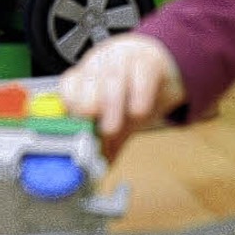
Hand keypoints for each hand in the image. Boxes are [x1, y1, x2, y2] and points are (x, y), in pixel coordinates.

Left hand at [59, 33, 186, 149]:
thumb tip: (92, 176)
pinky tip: (138, 110)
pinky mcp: (150, 59)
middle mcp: (102, 64)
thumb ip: (105, 143)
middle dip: (88, 104)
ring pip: (113, 76)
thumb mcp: (117, 120)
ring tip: (111, 129)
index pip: (70, 85)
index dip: (70, 105)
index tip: (74, 127)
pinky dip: (140, 94)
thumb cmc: (133, 93)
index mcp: (87, 76)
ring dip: (111, 105)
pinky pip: (142, 72)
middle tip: (86, 129)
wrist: (164, 68)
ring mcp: (125, 58)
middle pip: (90, 79)